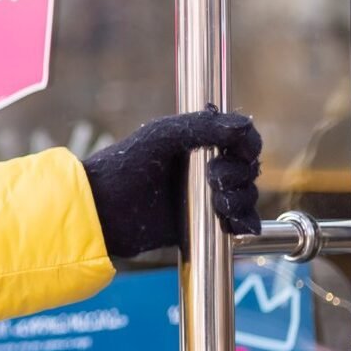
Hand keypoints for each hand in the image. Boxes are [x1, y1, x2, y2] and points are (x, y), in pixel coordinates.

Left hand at [82, 107, 261, 260]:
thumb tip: (245, 126)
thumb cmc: (124, 166)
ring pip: (245, 195)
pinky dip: (244, 223)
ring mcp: (204, 195)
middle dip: (239, 174)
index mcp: (196, 141)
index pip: (240, 139)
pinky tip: (233, 224)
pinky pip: (236, 223)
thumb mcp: (162, 137)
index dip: (248, 144)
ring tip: (219, 203)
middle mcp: (204, 167)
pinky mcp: (202, 222)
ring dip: (242, 198)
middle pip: (247, 167)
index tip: (243, 152)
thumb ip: (203, 127)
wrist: (102, 211)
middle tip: (214, 178)